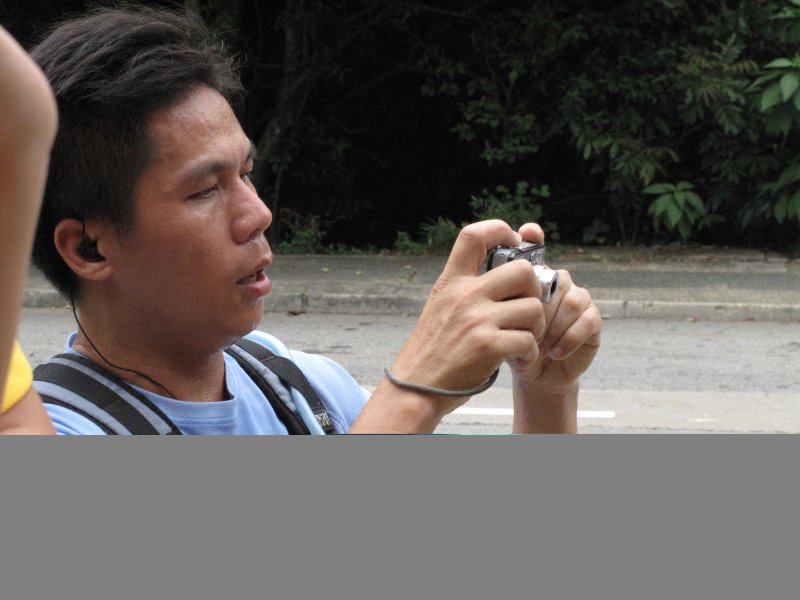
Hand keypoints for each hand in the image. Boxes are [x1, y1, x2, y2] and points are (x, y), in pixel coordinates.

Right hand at [388, 220, 547, 413]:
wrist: (415, 389)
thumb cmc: (433, 351)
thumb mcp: (441, 307)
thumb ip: (467, 289)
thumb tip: (506, 272)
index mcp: (451, 282)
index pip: (474, 235)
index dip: (500, 230)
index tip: (513, 242)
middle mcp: (464, 296)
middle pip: (522, 270)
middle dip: (534, 289)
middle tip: (527, 307)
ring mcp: (477, 320)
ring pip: (533, 308)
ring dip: (536, 327)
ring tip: (523, 339)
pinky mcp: (488, 347)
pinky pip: (529, 340)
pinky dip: (530, 353)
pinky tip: (518, 358)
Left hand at [507, 224, 601, 424]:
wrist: (531, 373)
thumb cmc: (510, 343)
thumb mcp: (493, 321)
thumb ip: (492, 297)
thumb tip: (486, 279)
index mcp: (531, 276)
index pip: (534, 246)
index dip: (533, 237)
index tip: (528, 233)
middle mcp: (556, 281)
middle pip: (554, 279)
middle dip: (539, 308)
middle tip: (524, 331)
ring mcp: (576, 298)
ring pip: (571, 300)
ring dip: (553, 326)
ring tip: (537, 346)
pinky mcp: (592, 319)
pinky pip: (587, 319)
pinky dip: (568, 338)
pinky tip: (553, 352)